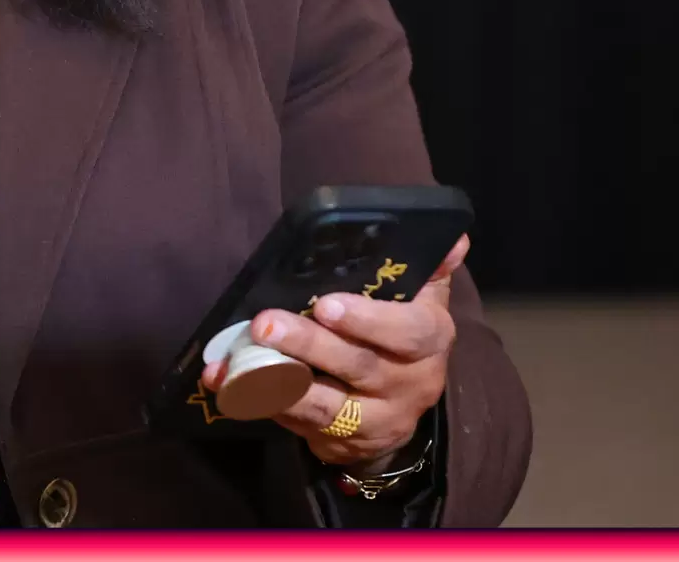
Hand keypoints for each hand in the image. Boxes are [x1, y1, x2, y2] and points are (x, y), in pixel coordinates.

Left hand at [201, 234, 469, 470]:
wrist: (399, 412)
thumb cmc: (401, 339)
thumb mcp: (422, 303)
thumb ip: (429, 269)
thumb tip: (453, 236)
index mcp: (430, 341)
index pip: (408, 332)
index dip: (368, 320)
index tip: (326, 304)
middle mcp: (408, 384)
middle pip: (357, 365)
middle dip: (307, 345)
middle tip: (264, 324)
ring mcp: (375, 419)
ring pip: (325, 405)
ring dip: (276, 382)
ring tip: (237, 362)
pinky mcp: (341, 442)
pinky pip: (297, 423)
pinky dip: (258, 401)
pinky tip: (226, 383)